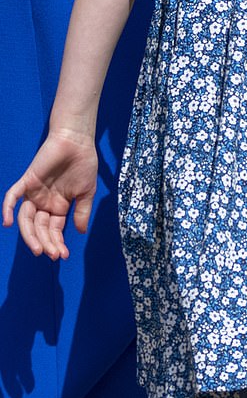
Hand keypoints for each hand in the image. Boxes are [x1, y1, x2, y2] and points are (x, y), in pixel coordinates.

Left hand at [2, 131, 97, 260]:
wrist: (77, 141)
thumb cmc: (84, 164)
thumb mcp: (87, 193)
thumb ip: (82, 212)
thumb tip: (80, 232)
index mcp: (58, 207)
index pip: (54, 230)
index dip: (57, 243)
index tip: (62, 255)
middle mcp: (44, 202)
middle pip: (39, 228)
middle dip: (46, 242)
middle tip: (51, 254)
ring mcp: (34, 192)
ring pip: (26, 218)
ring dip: (30, 235)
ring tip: (38, 249)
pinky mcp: (27, 181)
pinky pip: (12, 196)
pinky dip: (7, 208)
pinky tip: (6, 223)